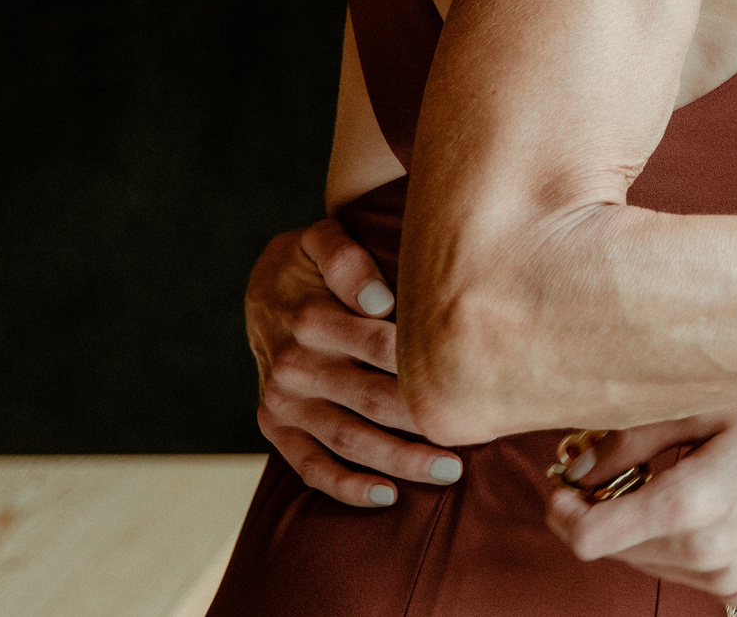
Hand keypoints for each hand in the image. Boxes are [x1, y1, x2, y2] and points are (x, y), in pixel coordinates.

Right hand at [246, 220, 463, 504]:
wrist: (261, 289)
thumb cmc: (310, 263)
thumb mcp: (320, 241)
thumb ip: (346, 259)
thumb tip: (378, 297)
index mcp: (309, 318)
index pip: (380, 347)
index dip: (426, 364)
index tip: (471, 378)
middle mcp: (293, 365)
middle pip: (370, 400)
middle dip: (424, 421)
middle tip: (474, 432)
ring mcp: (282, 401)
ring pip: (348, 440)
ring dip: (398, 460)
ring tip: (448, 470)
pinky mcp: (275, 426)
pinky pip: (309, 465)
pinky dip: (346, 487)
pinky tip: (386, 496)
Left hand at [545, 390, 736, 607]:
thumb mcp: (702, 407)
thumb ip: (630, 440)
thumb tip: (578, 467)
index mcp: (688, 506)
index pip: (588, 538)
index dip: (561, 513)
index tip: (564, 486)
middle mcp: (703, 554)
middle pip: (611, 551)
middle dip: (597, 513)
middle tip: (610, 470)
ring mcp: (724, 579)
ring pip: (644, 562)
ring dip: (636, 528)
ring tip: (666, 480)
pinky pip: (681, 571)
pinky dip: (673, 542)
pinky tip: (702, 503)